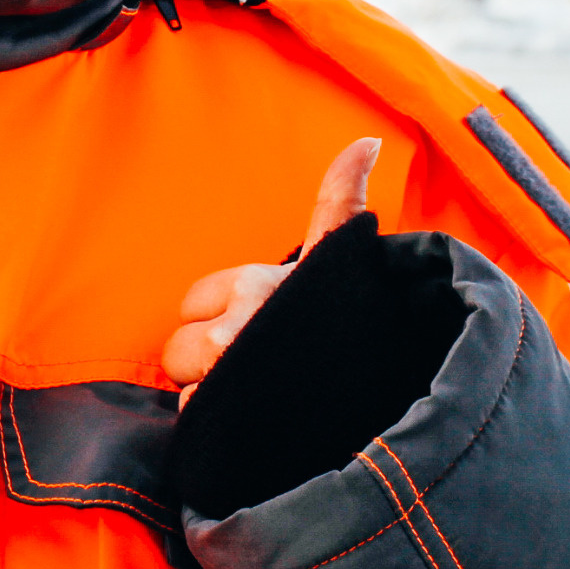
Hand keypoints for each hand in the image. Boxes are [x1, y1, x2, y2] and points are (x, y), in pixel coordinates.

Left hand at [161, 136, 380, 404]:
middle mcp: (241, 323)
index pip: (195, 300)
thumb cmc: (353, 324)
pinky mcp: (225, 416)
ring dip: (211, 396)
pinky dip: (216, 427)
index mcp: (260, 282)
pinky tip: (253, 424)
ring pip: (185, 387)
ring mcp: (230, 371)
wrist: (390, 400)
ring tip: (258, 400)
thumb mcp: (341, 259)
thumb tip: (367, 141)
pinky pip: (194, 421)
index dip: (222, 319)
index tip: (262, 330)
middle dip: (207, 362)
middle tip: (256, 370)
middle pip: (179, 347)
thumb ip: (339, 200)